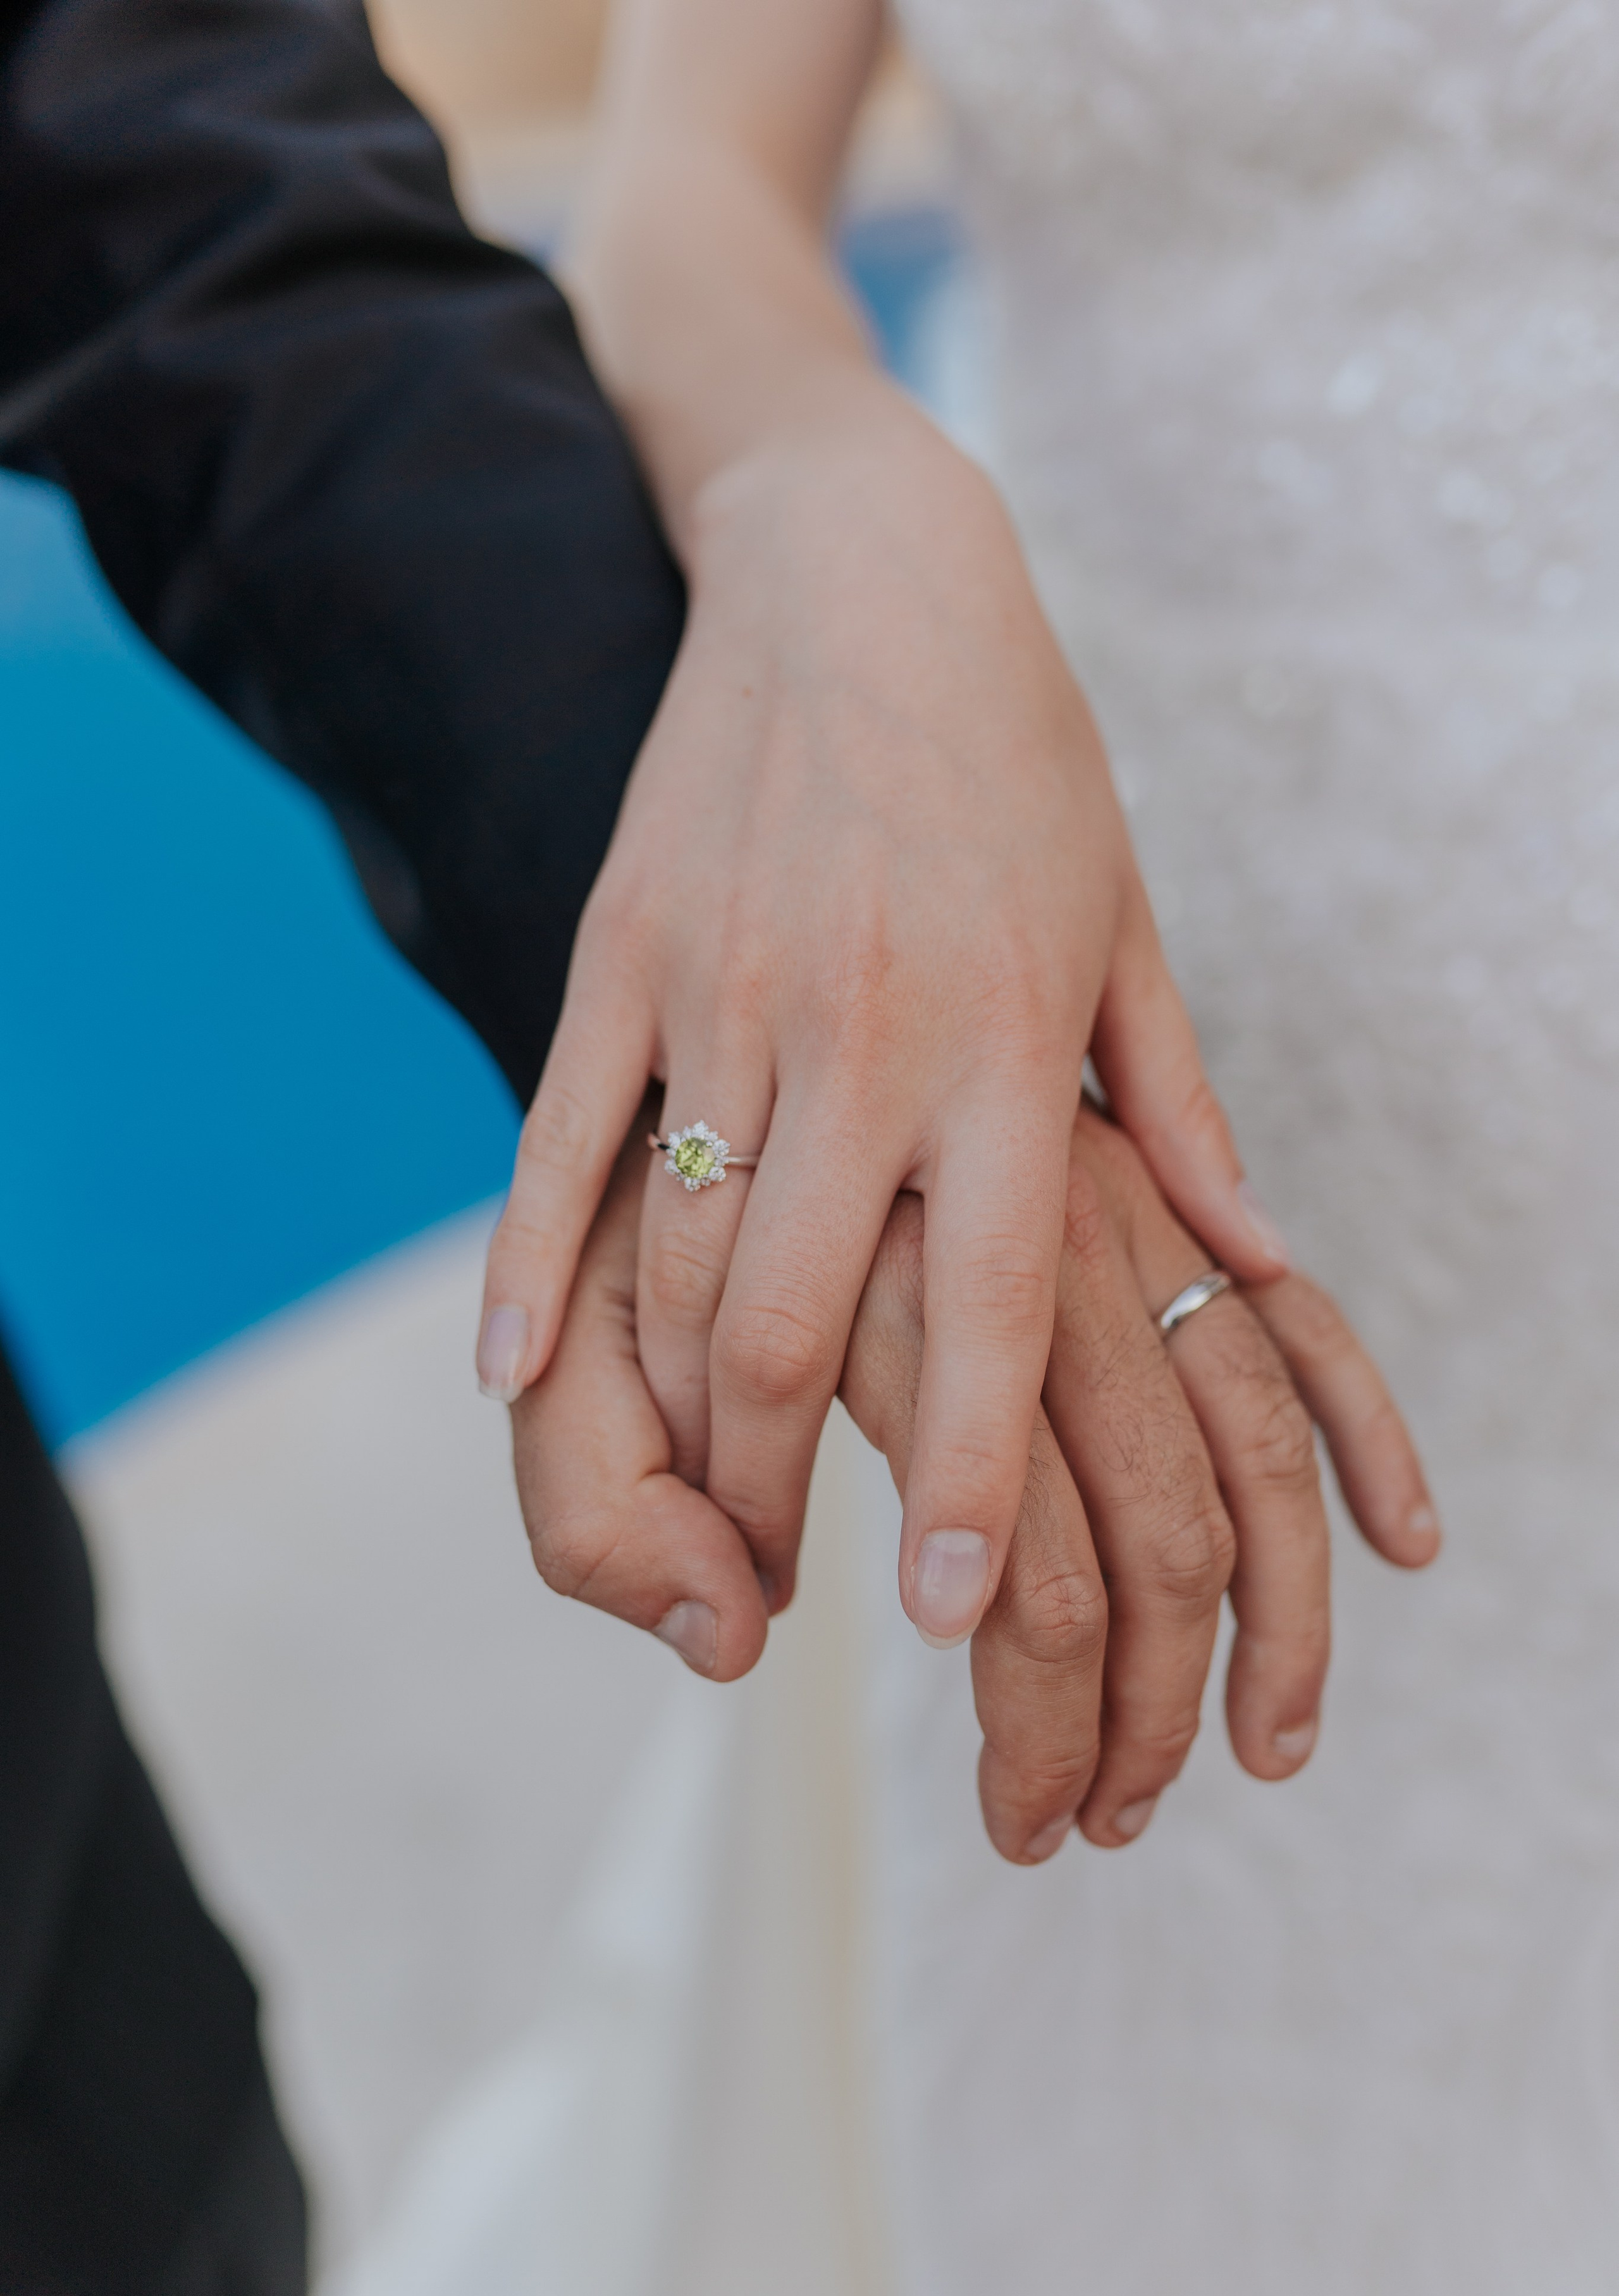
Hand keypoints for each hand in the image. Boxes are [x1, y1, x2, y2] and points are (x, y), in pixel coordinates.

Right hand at [481, 415, 1287, 1647]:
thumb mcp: (1126, 923)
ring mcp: (727, 992)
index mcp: (1011, 1043)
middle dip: (771, 1480)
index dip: (959, 1466)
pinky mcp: (625, 952)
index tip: (940, 1608)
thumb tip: (1258, 1262)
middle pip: (793, 1316)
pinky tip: (515, 1382)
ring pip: (672, 1252)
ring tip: (686, 1508)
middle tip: (775, 1584)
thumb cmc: (1018, 759)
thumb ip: (1179, 1110)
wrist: (862, 572)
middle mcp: (867, 1032)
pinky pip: (562, 1139)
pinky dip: (531, 1273)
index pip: (994, 1301)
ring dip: (666, 1412)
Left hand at [510, 1106, 1435, 1861]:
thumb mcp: (556, 1361)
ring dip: (1277, 1623)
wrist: (706, 1024)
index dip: (1029, 1720)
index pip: (1015, 1567)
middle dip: (1139, 1713)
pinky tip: (1403, 1543)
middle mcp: (1024, 1260)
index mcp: (886, 1308)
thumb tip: (737, 1648)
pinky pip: (1296, 1325)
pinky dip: (1365, 1433)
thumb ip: (600, 1510)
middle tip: (1090, 1826)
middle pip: (1150, 1533)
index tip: (1018, 1820)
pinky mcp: (1158, 1202)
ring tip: (1264, 1758)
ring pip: (1246, 1442)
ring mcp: (1114, 1221)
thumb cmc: (629, 1225)